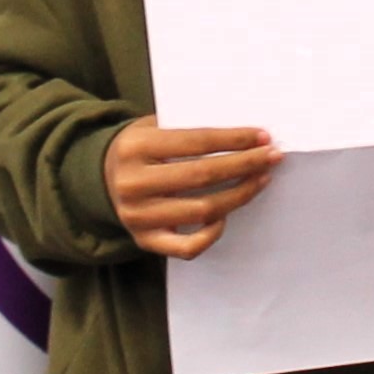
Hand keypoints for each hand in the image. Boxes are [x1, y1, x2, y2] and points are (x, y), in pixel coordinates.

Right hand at [104, 118, 278, 259]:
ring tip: (260, 179)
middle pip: (203, 175)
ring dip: (240, 194)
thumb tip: (245, 134)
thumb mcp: (153, 126)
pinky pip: (188, 246)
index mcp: (135, 147)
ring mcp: (138, 216)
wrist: (101, 177)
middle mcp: (133, 183)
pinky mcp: (144, 240)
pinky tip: (226, 214)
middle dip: (245, 164)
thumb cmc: (140, 148)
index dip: (234, 139)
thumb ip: (188, 128)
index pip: (196, 142)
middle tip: (271, 156)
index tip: (263, 136)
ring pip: (203, 211)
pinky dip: (212, 233)